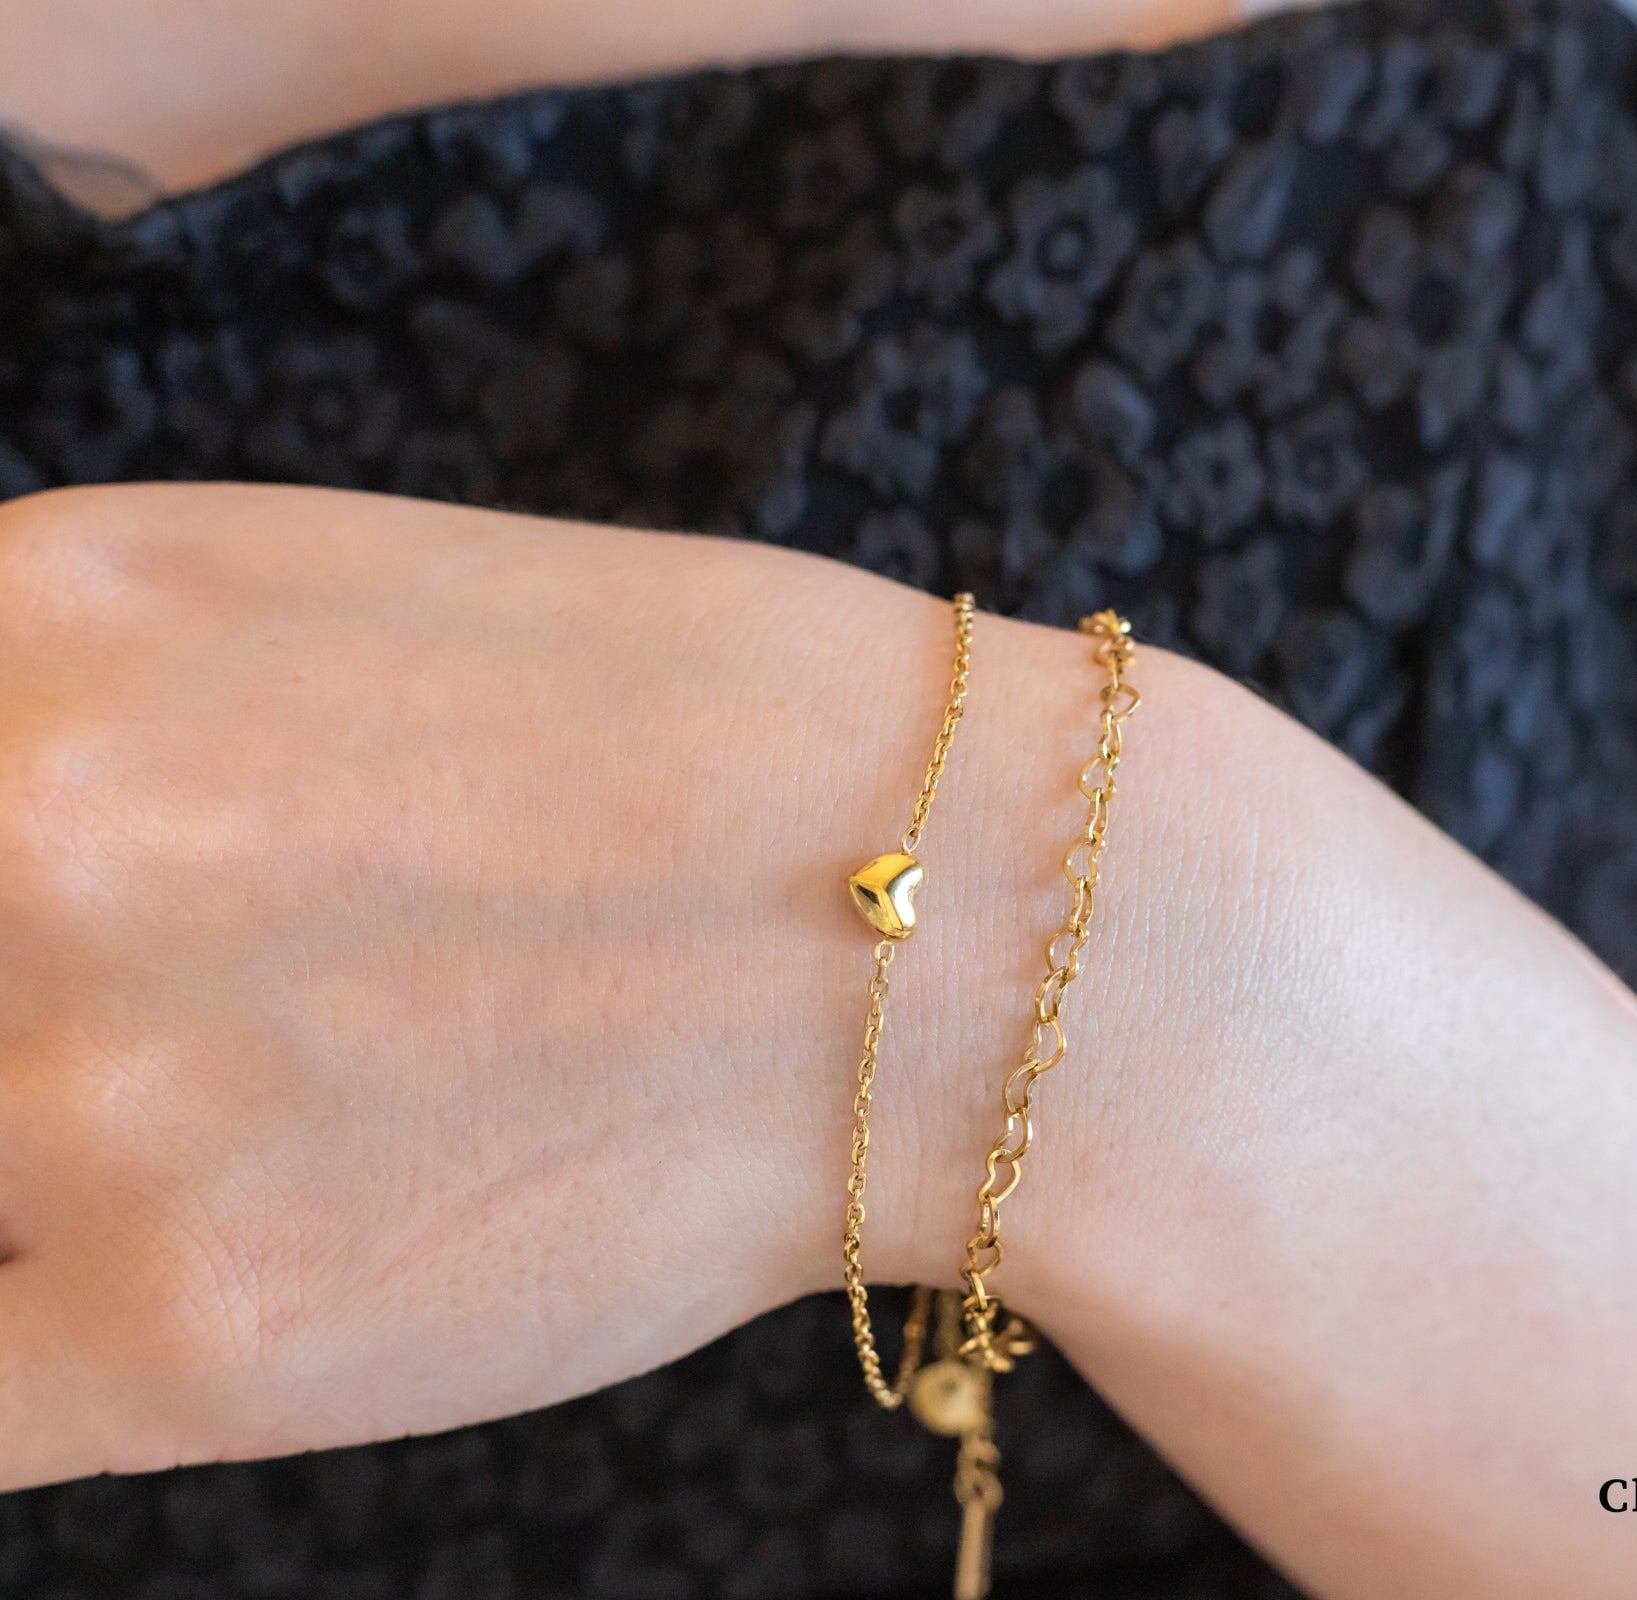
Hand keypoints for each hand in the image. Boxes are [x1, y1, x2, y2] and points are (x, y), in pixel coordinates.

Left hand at [0, 481, 1242, 1488]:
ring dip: (51, 1161)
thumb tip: (0, 818)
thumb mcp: (353, 606)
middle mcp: (38, 830)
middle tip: (227, 1010)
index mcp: (67, 601)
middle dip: (29, 997)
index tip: (39, 920)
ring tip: (274, 1114)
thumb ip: (87, 699)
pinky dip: (34, 1347)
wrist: (989, 926)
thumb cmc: (720, 735)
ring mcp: (105, 1100)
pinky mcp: (203, 1337)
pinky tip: (178, 1288)